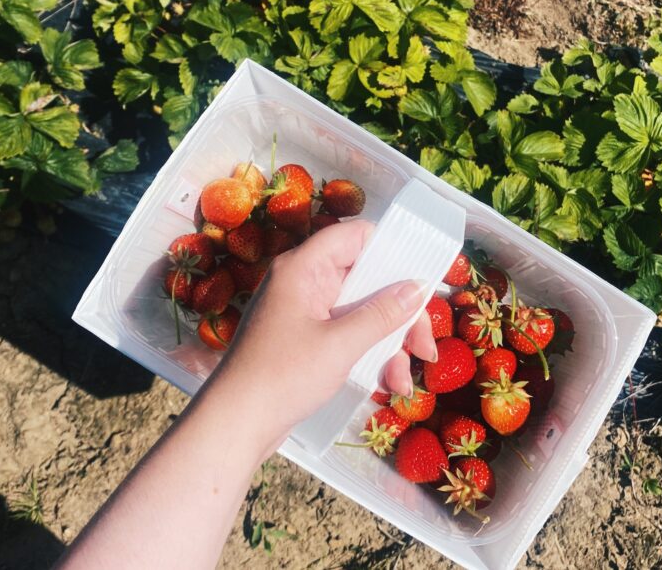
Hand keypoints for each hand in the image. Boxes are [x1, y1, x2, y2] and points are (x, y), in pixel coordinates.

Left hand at [215, 219, 435, 431]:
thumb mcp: (341, 344)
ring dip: (390, 344)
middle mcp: (305, 284)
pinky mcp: (308, 341)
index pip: (355, 237)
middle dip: (401, 314)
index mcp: (304, 269)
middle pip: (367, 280)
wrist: (236, 424)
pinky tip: (388, 385)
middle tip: (425, 346)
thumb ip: (382, 313)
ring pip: (363, 313)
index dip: (391, 250)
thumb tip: (419, 287)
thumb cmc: (284, 375)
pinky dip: (371, 356)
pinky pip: (349, 336)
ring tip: (404, 381)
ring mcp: (306, 314)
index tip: (420, 279)